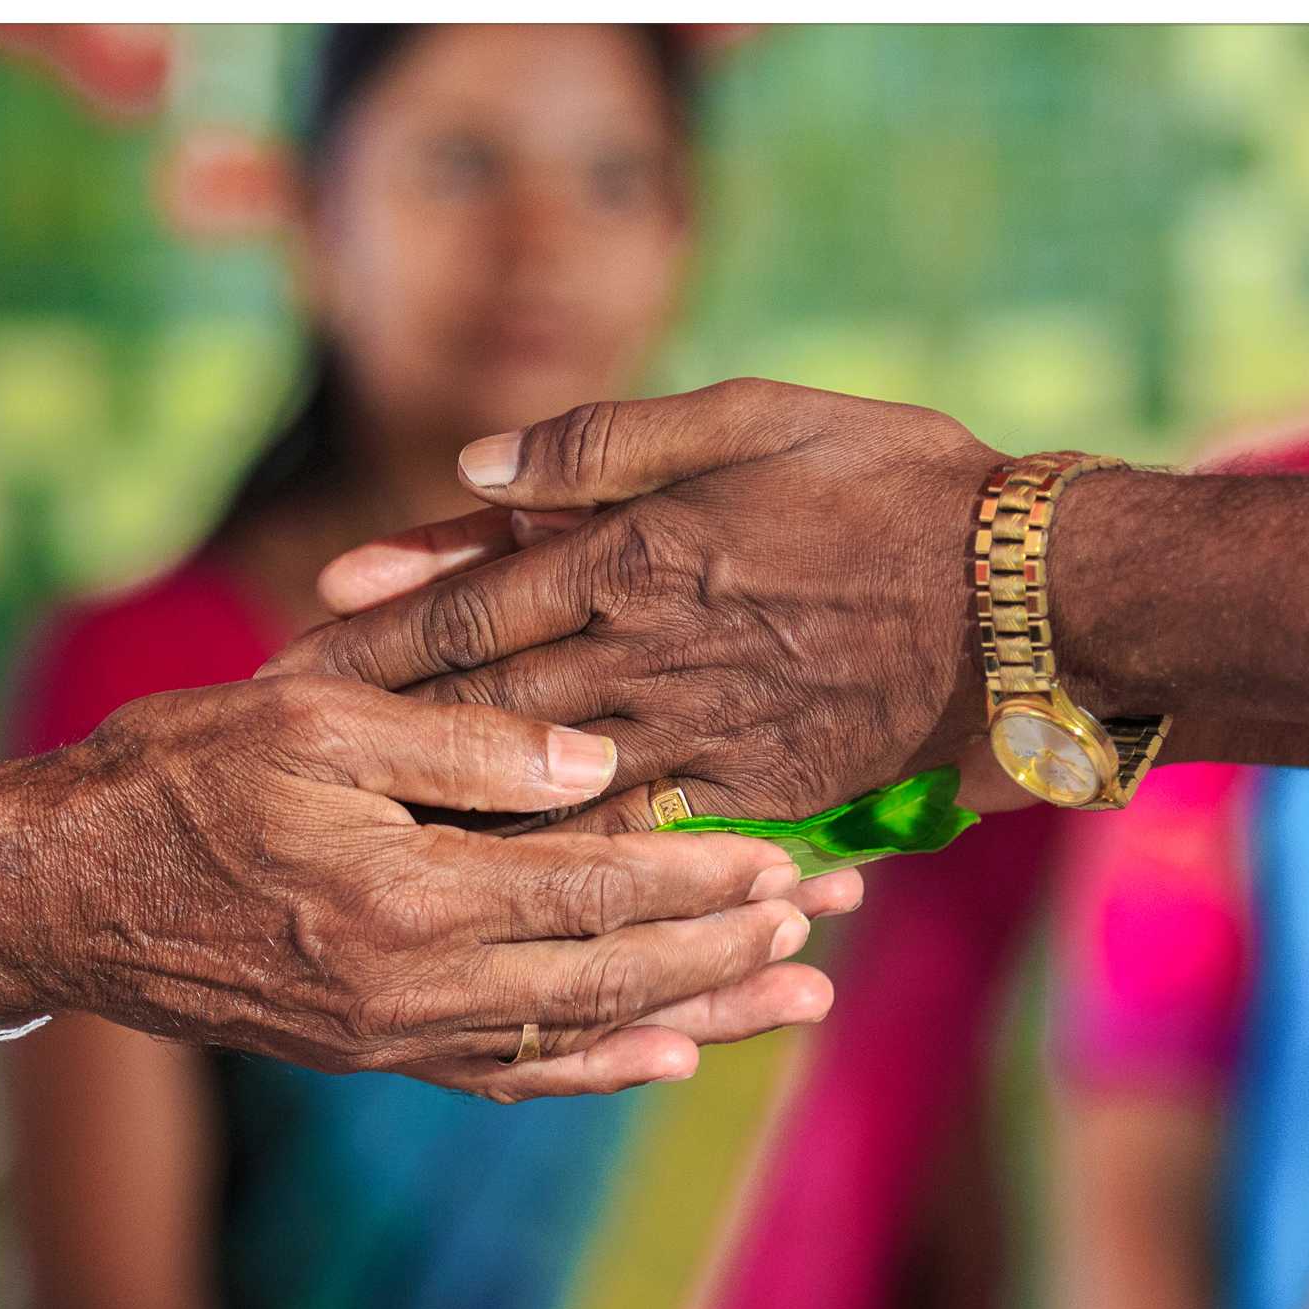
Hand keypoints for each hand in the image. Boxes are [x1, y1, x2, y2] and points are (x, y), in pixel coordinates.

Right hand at [0, 673, 846, 1100]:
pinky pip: (504, 1070)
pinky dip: (594, 1069)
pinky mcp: (366, 1048)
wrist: (54, 894)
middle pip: (611, 974)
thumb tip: (596, 763)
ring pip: (578, 1035)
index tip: (792, 857)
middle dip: (730, 946)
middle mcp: (410, 988)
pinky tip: (663, 1057)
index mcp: (406, 895)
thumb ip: (461, 742)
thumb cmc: (170, 777)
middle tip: (832, 919)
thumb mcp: (311, 719)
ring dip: (695, 1015)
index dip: (701, 875)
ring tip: (797, 1001)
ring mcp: (390, 1033)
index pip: (595, 889)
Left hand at [266, 378, 1012, 833]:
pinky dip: (567, 865)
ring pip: (541, 782)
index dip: (371, 639)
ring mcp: (699, 733)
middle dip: (372, 734)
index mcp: (632, 552)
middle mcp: (645, 652)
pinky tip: (499, 893)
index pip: (468, 606)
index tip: (287, 673)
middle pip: (478, 703)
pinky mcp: (756, 795)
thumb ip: (605, 442)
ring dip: (443, 810)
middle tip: (277, 771)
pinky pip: (641, 839)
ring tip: (350, 838)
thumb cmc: (900, 482)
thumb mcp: (753, 415)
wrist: (1031, 597)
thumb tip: (476, 469)